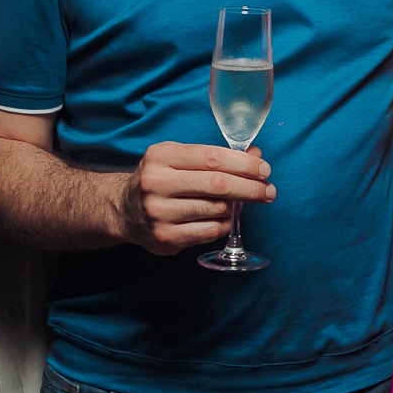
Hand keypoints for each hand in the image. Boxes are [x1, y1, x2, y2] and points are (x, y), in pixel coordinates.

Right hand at [118, 142, 275, 254]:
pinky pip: (208, 231)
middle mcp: (156, 182)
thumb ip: (215, 157)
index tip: (264, 169)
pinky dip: (224, 225)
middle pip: (217, 184)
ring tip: (242, 203)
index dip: (244, 163)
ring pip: (215, 209)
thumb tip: (256, 155)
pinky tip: (226, 219)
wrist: (124, 211)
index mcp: (161, 156)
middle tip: (268, 191)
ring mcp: (159, 212)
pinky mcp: (165, 237)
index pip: (212, 157)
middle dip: (250, 187)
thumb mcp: (179, 159)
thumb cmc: (161, 180)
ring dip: (236, 207)